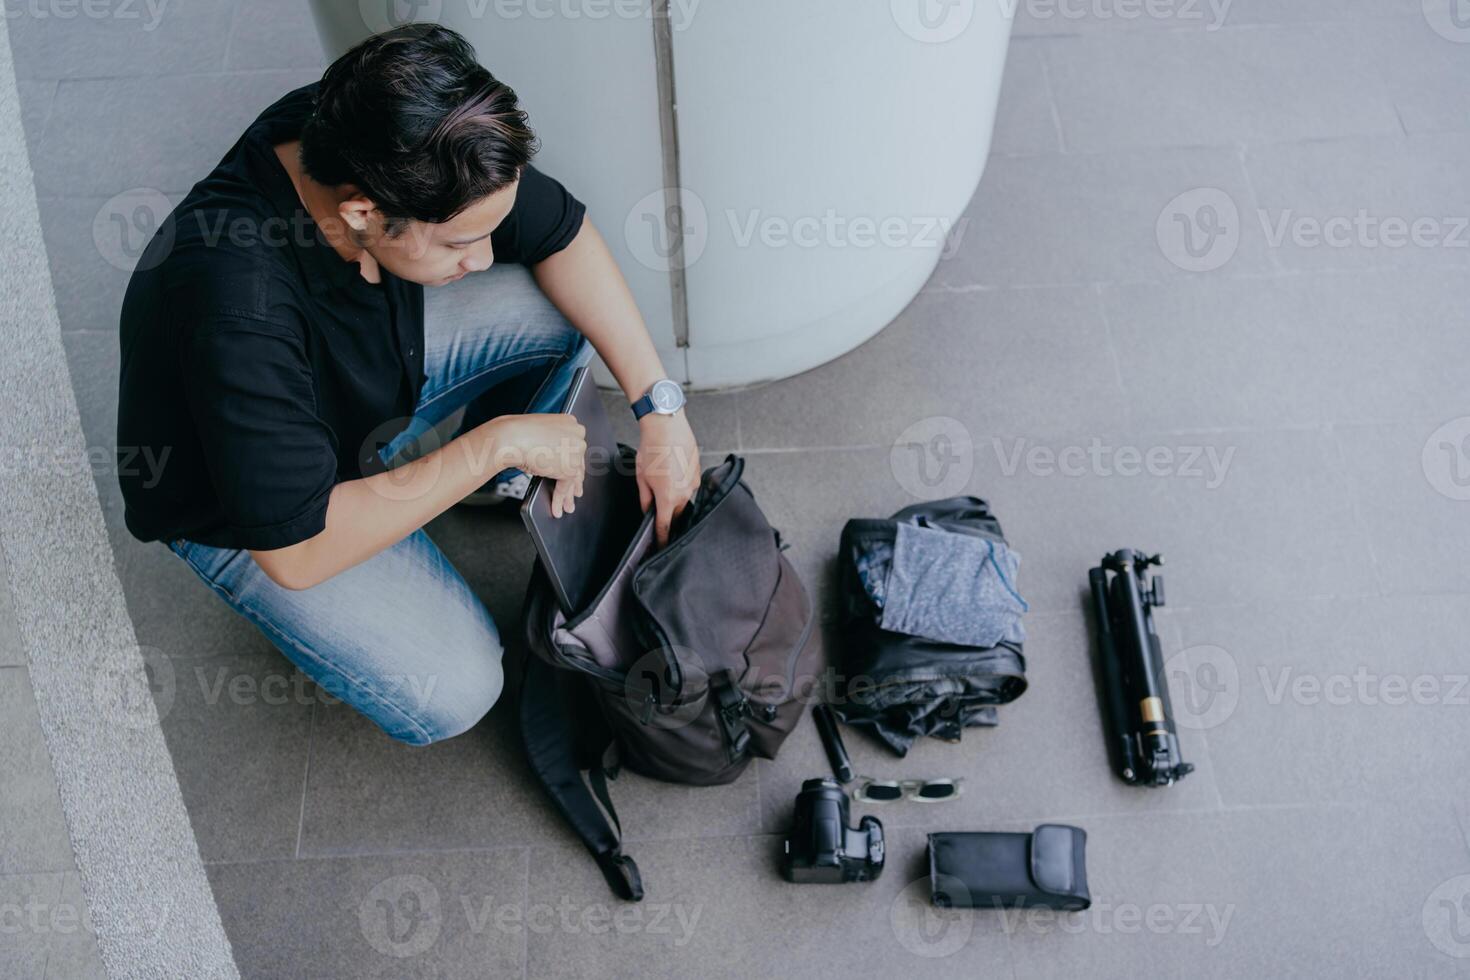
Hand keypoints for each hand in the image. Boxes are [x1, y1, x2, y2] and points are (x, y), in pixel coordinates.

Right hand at [491, 414, 586, 517]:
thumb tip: (554, 460)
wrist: (510, 438)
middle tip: (574, 492)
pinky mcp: (569, 468)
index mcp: (570, 422)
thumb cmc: (517, 433)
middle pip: (577, 462)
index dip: (573, 462)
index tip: (575, 471)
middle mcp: (577, 435)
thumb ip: (552, 443)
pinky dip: (559, 499)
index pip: (574, 447)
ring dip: (569, 494)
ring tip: (567, 505)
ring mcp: (576, 451)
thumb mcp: (539, 435)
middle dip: (575, 480)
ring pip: (574, 477)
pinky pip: (565, 487)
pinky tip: (557, 507)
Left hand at [636, 412, 699, 546]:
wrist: (667, 427)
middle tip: (660, 515)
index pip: (665, 526)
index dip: (662, 539)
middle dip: (669, 518)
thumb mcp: (641, 477)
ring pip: (685, 500)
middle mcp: (685, 494)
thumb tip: (647, 512)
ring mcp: (694, 484)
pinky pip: (690, 487)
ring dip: (675, 499)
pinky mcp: (699, 473)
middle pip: (677, 515)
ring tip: (665, 484)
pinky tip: (673, 474)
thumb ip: (645, 499)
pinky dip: (682, 486)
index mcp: (668, 498)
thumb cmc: (651, 450)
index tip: (661, 547)